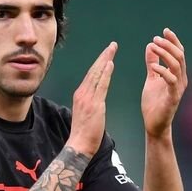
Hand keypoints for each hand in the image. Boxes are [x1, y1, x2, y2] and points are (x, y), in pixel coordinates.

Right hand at [66, 42, 116, 156]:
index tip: (107, 54)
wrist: (79, 145)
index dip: (99, 63)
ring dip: (105, 60)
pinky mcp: (94, 104)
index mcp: (80, 95)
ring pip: (97, 74)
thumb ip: (90, 102)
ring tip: (112, 49)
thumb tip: (95, 97)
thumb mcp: (85, 113)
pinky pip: (101, 85)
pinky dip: (105, 73)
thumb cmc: (83, 133)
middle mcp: (82, 93)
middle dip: (103, 56)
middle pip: (94, 70)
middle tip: (112, 45)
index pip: (91, 75)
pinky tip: (110, 64)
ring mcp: (88, 98)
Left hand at [141, 28, 186, 137]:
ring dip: (165, 54)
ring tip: (154, 47)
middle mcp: (181, 80)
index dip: (173, 41)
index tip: (164, 30)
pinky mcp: (173, 98)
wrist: (153, 124)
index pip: (179, 53)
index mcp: (177, 74)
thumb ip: (152, 63)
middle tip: (156, 38)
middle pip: (179, 56)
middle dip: (168, 45)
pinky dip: (163, 71)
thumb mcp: (151, 78)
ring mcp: (178, 89)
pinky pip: (171, 81)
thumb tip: (150, 46)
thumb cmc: (153, 102)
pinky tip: (153, 66)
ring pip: (177, 66)